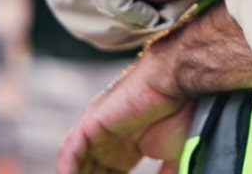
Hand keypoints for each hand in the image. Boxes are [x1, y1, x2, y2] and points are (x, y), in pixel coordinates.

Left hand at [57, 57, 193, 173]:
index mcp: (129, 146)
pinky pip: (71, 153)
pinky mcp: (90, 124)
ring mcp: (99, 131)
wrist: (177, 86)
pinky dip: (68, 170)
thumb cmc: (183, 114)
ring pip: (80, 165)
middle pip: (93, 172)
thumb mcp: (175, 158)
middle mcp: (111, 139)